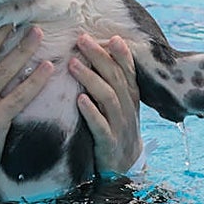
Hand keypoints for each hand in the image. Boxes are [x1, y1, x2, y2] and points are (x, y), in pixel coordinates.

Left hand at [71, 33, 142, 175]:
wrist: (124, 166)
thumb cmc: (116, 129)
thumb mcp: (120, 105)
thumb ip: (112, 82)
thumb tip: (99, 54)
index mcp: (130, 97)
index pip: (128, 71)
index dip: (121, 54)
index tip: (111, 37)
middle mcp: (128, 108)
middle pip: (115, 78)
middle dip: (99, 57)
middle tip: (81, 40)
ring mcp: (120, 125)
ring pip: (108, 97)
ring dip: (90, 79)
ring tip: (72, 63)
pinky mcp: (109, 143)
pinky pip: (101, 125)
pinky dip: (91, 112)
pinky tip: (79, 99)